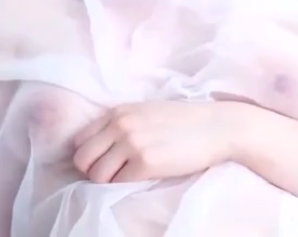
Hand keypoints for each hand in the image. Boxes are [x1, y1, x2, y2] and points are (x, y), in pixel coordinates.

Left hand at [71, 101, 237, 183]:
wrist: (217, 127)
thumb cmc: (184, 121)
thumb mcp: (146, 112)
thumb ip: (121, 123)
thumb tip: (101, 146)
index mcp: (118, 112)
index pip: (79, 140)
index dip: (89, 155)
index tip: (102, 162)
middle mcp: (120, 125)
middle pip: (82, 159)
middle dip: (93, 171)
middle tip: (111, 175)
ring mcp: (132, 143)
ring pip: (97, 174)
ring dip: (107, 182)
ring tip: (125, 178)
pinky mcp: (146, 163)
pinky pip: (118, 183)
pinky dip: (124, 186)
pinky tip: (140, 179)